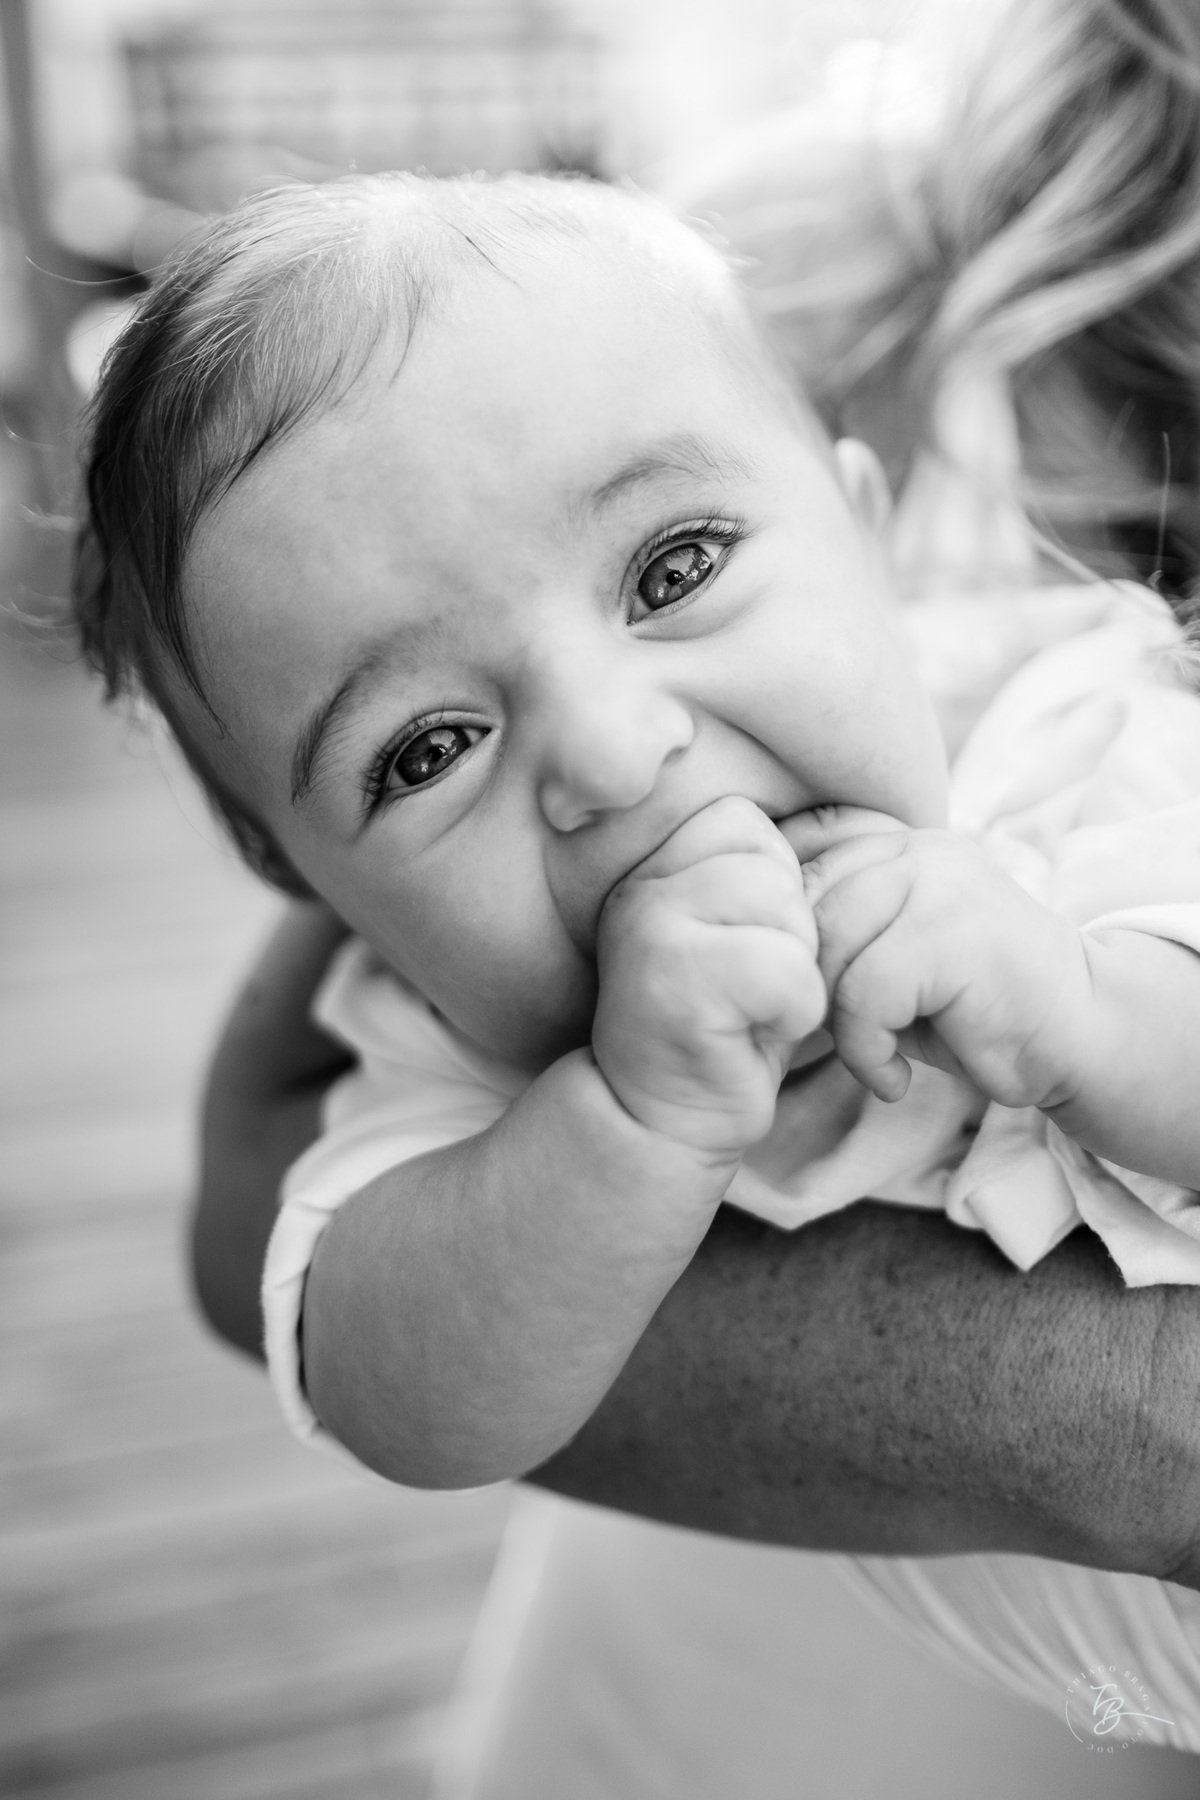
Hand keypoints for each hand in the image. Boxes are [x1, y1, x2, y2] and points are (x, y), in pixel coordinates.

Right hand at [593, 798, 825, 1158]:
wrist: (660, 1119)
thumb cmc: (722, 1024)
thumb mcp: (744, 932)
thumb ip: (765, 874)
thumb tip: (857, 822)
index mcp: (653, 865)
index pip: (746, 822)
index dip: (773, 887)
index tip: (743, 948)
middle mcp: (642, 887)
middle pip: (771, 862)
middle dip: (787, 929)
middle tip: (749, 987)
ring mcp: (651, 929)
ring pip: (783, 906)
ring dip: (793, 970)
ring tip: (752, 1007)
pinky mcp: (677, 982)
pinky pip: (786, 970)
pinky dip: (793, 1010)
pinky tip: (755, 1034)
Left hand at [784, 807, 1093, 1107]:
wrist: (1078, 1038)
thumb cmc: (971, 1010)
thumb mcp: (887, 960)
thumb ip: (831, 936)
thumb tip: (740, 948)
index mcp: (894, 844)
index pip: (794, 861)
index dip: (778, 933)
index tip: (790, 995)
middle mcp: (914, 849)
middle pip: (801, 907)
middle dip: (801, 985)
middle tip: (830, 1040)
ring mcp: (936, 883)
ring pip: (827, 949)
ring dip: (835, 1024)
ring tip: (870, 1059)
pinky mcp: (949, 932)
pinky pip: (863, 993)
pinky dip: (867, 1051)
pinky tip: (895, 1078)